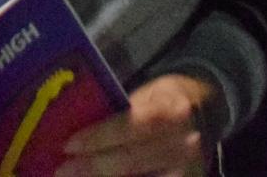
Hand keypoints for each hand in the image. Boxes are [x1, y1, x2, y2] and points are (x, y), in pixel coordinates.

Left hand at [54, 72, 216, 176]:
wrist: (204, 113)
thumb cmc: (163, 102)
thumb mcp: (145, 96)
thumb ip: (119, 114)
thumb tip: (75, 128)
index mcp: (172, 111)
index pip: (132, 126)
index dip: (99, 137)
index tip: (69, 145)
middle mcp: (184, 144)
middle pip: (132, 160)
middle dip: (92, 168)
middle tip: (62, 171)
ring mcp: (188, 170)